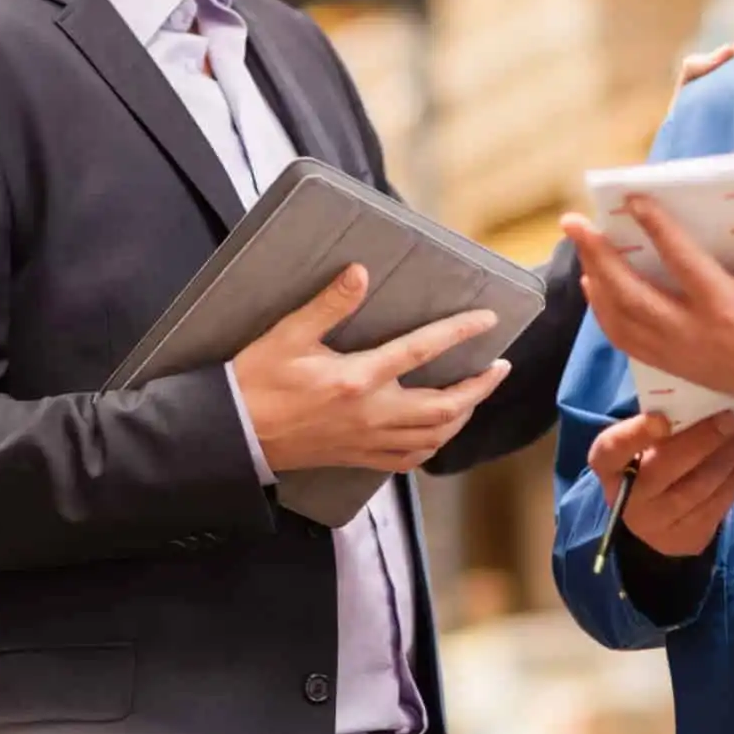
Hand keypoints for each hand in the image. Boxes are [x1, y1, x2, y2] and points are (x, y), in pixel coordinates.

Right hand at [234, 266, 512, 474]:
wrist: (234, 434)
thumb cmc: (257, 380)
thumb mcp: (288, 334)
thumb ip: (328, 304)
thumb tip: (360, 273)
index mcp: (357, 379)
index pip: (421, 351)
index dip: (458, 332)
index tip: (488, 319)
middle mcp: (371, 414)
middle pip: (444, 406)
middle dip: (479, 387)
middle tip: (499, 368)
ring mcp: (367, 441)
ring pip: (433, 436)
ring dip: (462, 416)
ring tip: (475, 395)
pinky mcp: (357, 457)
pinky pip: (409, 459)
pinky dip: (432, 445)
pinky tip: (438, 432)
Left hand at [559, 191, 733, 438]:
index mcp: (726, 307)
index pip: (682, 261)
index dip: (656, 228)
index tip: (632, 200)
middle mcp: (693, 332)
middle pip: (630, 294)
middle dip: (598, 257)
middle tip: (573, 223)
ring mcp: (679, 353)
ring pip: (621, 320)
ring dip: (596, 282)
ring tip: (580, 248)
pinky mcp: (675, 366)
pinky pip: (628, 342)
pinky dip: (605, 315)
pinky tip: (596, 290)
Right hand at [589, 411, 733, 557]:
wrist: (651, 516)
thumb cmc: (648, 462)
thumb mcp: (643, 443)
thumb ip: (661, 424)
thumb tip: (705, 401)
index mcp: (608, 467)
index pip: (612, 450)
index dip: (636, 434)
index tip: (662, 419)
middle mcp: (626, 500)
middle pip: (664, 469)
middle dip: (702, 441)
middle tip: (730, 419)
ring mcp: (655, 525)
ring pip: (696, 489)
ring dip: (727, 459)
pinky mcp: (684, 539)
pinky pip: (715, 509)